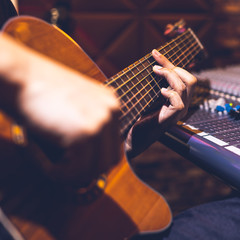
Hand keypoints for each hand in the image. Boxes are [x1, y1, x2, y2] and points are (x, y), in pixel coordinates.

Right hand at [0, 34, 121, 185]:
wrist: (17, 74)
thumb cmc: (35, 91)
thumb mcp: (70, 109)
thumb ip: (84, 132)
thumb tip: (88, 174)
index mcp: (111, 104)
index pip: (113, 147)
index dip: (92, 161)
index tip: (68, 163)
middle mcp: (112, 111)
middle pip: (110, 161)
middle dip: (85, 172)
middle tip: (58, 170)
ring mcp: (102, 122)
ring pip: (94, 170)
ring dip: (68, 175)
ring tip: (44, 162)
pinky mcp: (86, 133)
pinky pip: (74, 171)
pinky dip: (54, 172)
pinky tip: (36, 154)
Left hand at [125, 49, 196, 157]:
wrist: (134, 137)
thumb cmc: (139, 116)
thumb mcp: (148, 95)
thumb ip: (154, 83)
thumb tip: (150, 63)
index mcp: (178, 97)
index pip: (184, 76)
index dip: (171, 63)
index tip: (155, 53)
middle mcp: (182, 103)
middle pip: (191, 79)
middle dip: (173, 67)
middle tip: (156, 66)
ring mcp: (180, 111)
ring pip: (185, 86)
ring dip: (170, 75)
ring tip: (155, 72)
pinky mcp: (173, 117)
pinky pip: (179, 101)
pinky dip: (170, 93)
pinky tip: (160, 92)